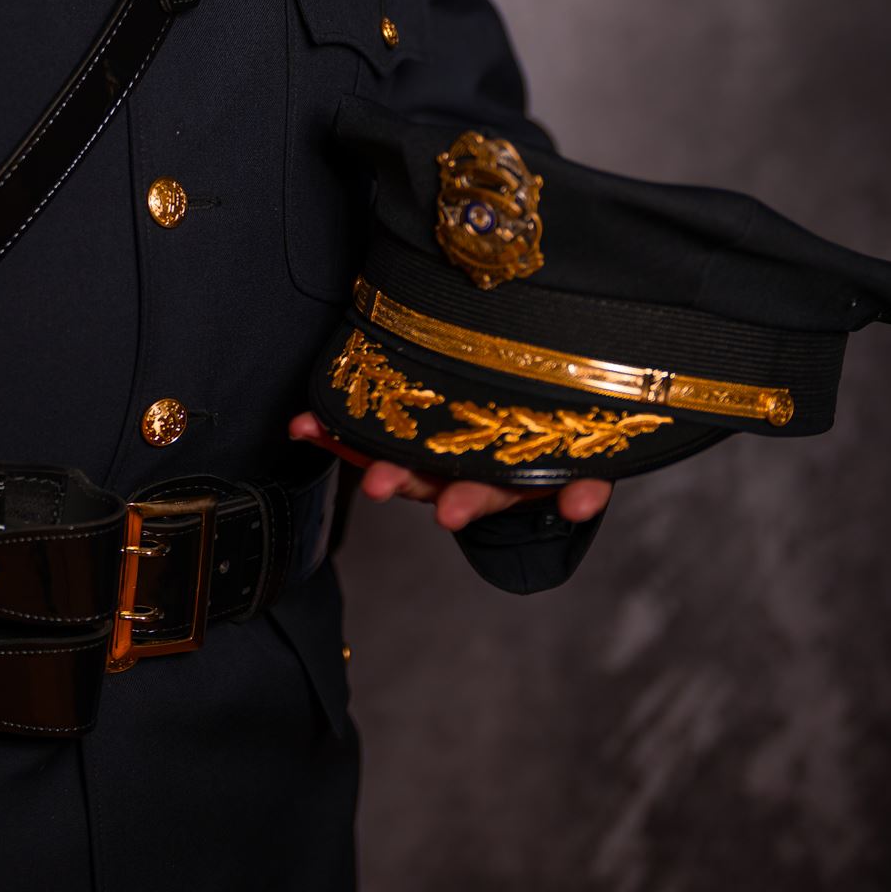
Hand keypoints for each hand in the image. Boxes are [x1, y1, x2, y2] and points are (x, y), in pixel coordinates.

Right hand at [288, 410, 611, 531]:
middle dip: (400, 481)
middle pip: (430, 479)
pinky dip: (581, 495)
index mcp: (442, 450)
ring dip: (469, 503)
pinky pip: (584, 485)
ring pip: (493, 492)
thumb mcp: (457, 387)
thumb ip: (405, 379)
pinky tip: (577, 502)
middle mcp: (475, 467)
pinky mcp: (576, 472)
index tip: (307, 428)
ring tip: (450, 513)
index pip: (390, 452)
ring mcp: (522, 474)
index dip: (348, 443)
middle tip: (375, 483)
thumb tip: (315, 399)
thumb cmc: (502, 404)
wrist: (577, 425)